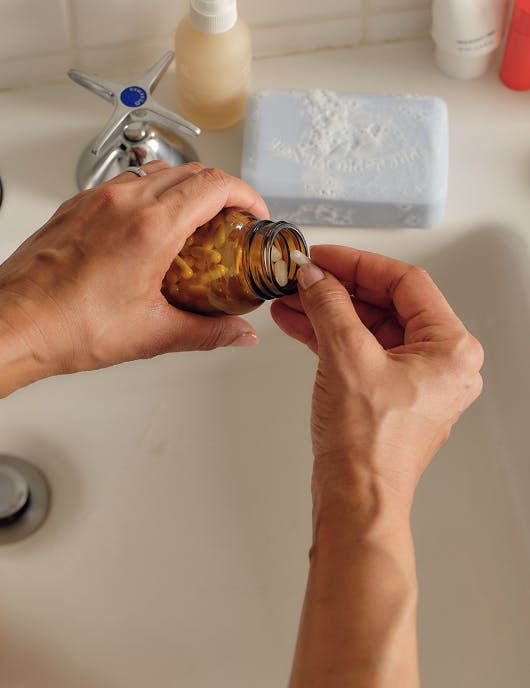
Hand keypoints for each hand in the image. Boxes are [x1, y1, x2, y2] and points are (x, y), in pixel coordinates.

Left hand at [0, 162, 267, 394]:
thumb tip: (238, 334)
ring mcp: (97, 199)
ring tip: (195, 226)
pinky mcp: (78, 206)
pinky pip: (128, 185)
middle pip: (191, 172)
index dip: (245, 195)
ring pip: (158, 173)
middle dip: (222, 192)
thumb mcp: (152, 334)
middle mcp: (124, 203)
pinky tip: (151, 231)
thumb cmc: (66, 326)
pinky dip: (153, 196)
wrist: (13, 323)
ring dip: (186, 190)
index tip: (253, 212)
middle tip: (232, 221)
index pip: (214, 186)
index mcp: (150, 228)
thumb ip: (207, 332)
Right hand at [271, 245, 483, 504]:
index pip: (406, 283)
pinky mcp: (386, 394)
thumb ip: (330, 306)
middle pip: (386, 304)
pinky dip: (329, 336)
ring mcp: (412, 380)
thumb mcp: (347, 358)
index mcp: (450, 349)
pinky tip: (298, 323)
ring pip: (368, 328)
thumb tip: (315, 277)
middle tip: (305, 275)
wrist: (356, 501)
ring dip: (328, 311)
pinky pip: (359, 352)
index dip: (359, 263)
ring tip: (291, 297)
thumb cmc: (369, 448)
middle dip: (338, 288)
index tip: (325, 256)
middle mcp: (438, 363)